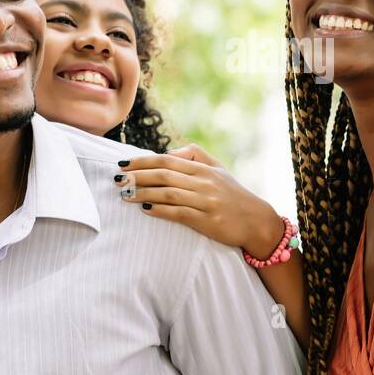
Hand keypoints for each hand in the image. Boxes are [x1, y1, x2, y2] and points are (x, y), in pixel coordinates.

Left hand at [114, 143, 285, 258]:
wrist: (256, 221)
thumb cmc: (233, 194)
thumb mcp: (218, 169)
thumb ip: (195, 156)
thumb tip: (168, 153)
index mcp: (204, 169)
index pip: (167, 161)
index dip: (143, 161)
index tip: (123, 163)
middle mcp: (204, 182)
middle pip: (164, 175)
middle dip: (138, 176)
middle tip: (117, 179)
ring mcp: (206, 202)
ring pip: (169, 194)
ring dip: (143, 193)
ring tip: (124, 194)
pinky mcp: (208, 221)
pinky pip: (179, 213)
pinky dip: (160, 210)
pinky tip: (145, 209)